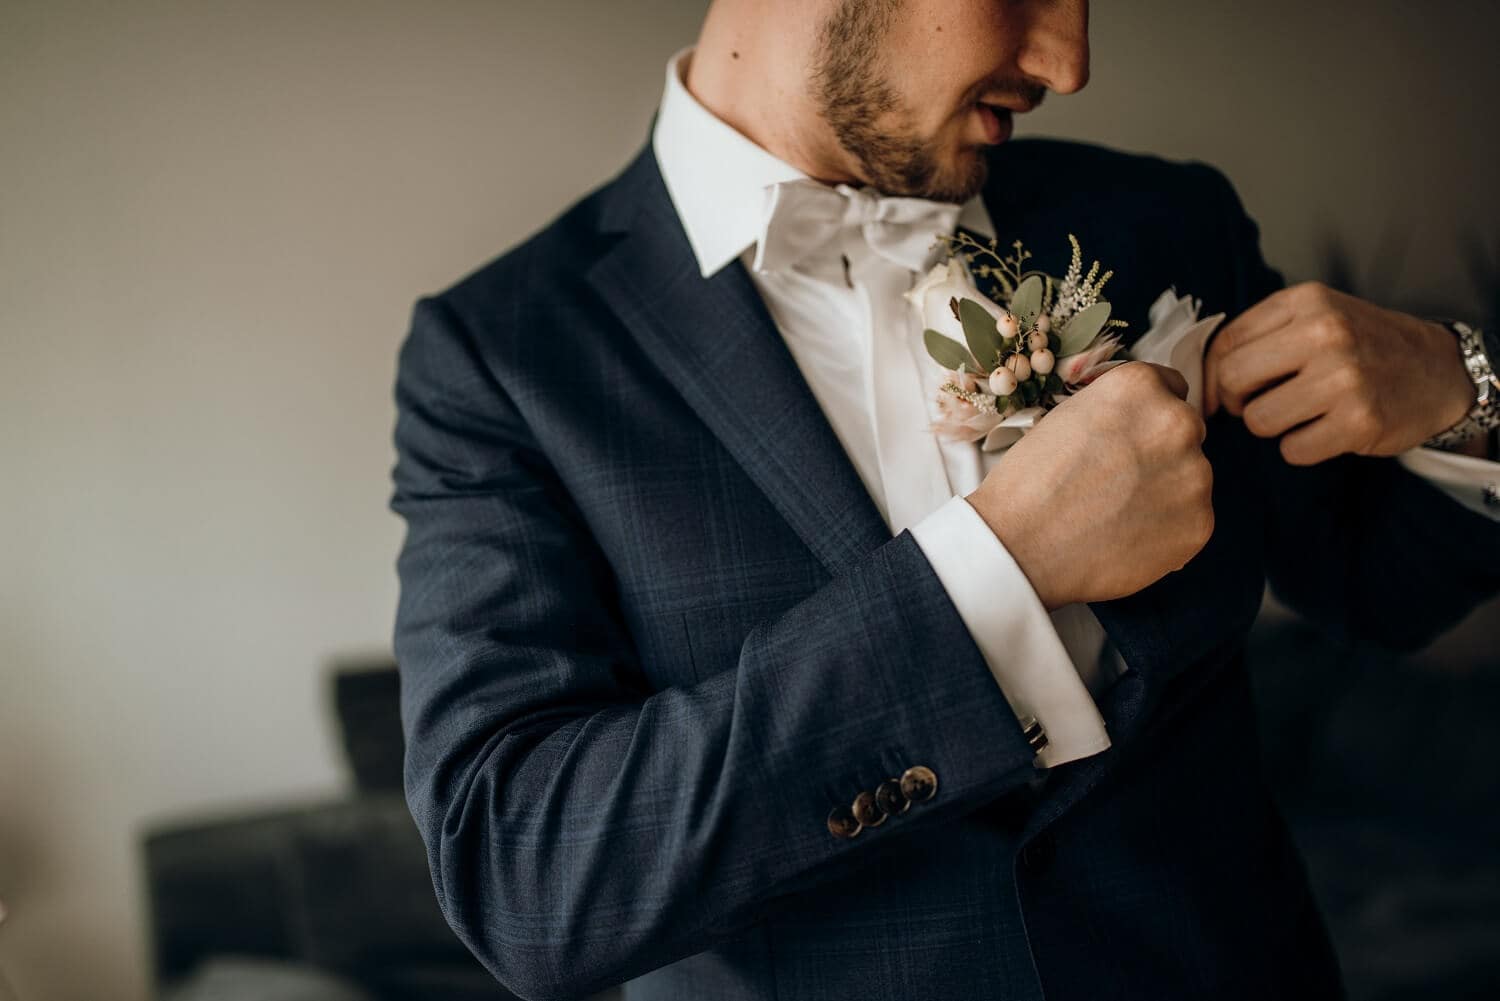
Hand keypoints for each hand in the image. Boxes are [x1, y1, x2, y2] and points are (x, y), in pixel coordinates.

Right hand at [966, 362, 1214, 609]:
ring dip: (1165, 491)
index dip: (1145, 415)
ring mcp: (1195, 475)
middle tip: (1118, 481)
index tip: (1129, 437)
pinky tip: (1128, 537)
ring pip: (1190, 478)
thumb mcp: (1067, 418)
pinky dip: (1167, 529)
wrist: (1019, 547)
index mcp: (1141, 387)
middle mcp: (1177, 422)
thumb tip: (1136, 426)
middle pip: (1184, 432)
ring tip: (1117, 514)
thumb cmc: (1029, 484)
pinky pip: (1191, 520)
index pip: (1170, 386)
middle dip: (1158, 452)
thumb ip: (1115, 412)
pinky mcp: (1200, 523)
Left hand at [1203, 282, 1474, 465]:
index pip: (1225, 344)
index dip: (1214, 376)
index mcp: (1306, 302)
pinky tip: (1325, 429)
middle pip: (1233, 381)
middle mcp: (1326, 333)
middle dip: (1237, 402)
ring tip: (1301, 413)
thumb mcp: (1314, 316)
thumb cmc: (1362, 345)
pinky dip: (1302, 447)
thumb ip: (1258, 335)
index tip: (1224, 392)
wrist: (1437, 370)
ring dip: (1272, 426)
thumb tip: (1198, 380)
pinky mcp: (1360, 421)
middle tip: (1261, 403)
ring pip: (1259, 420)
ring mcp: (1345, 378)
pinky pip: (1293, 450)